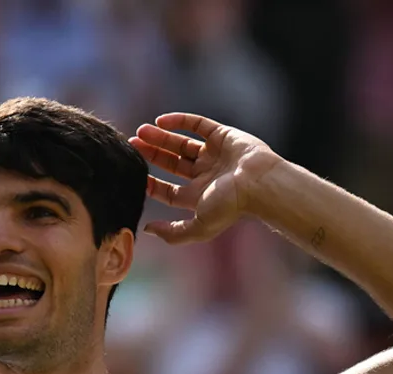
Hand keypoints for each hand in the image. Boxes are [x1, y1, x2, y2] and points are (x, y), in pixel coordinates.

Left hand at [131, 114, 281, 243]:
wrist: (259, 183)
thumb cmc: (231, 207)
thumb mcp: (199, 227)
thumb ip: (174, 233)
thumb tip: (148, 229)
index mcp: (198, 197)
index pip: (168, 191)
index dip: (150, 184)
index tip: (135, 175)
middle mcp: (205, 175)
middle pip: (172, 164)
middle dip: (152, 154)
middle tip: (133, 144)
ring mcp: (213, 155)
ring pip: (181, 143)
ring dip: (161, 137)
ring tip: (141, 131)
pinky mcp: (222, 135)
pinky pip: (197, 125)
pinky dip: (179, 121)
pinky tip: (160, 121)